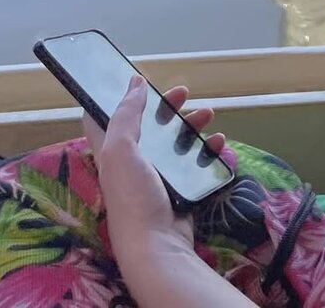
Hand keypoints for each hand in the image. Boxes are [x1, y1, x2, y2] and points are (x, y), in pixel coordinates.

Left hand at [82, 78, 225, 264]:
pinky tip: (217, 143)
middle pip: (150, 124)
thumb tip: (134, 82)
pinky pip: (196, 162)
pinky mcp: (180, 187)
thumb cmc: (132, 196)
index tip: (138, 80)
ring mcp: (158, 174)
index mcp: (112, 150)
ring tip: (208, 115)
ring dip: (192, 123)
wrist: (158, 244)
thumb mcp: (120, 150)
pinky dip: (208, 149)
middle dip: (167, 105)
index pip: (107, 118)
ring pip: (176, 140)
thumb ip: (125, 115)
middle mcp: (133, 161)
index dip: (119, 97)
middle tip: (184, 92)